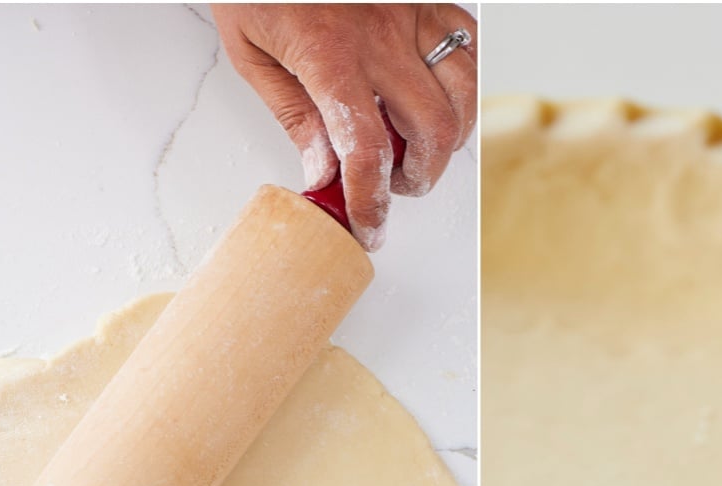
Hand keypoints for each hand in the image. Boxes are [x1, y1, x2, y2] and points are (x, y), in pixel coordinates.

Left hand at [213, 4, 476, 250]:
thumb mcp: (251, 52)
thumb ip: (294, 117)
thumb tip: (324, 174)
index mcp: (328, 54)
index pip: (366, 151)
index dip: (371, 202)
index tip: (369, 227)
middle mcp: (380, 34)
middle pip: (432, 133)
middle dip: (416, 177)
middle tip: (388, 183)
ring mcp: (412, 12)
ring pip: (464, 96)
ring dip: (446, 139)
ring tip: (413, 146)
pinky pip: (470, 48)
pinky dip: (463, 87)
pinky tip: (436, 101)